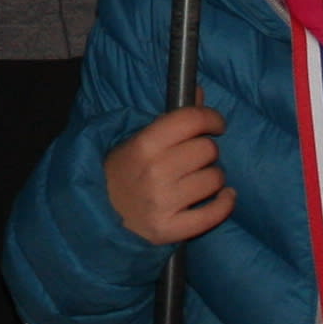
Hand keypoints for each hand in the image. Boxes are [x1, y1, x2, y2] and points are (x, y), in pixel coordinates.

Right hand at [103, 105, 233, 244]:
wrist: (97, 214)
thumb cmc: (121, 172)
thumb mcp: (137, 140)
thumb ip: (170, 119)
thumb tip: (200, 93)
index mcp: (145, 144)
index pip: (191, 120)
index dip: (211, 117)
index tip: (216, 123)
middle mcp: (156, 172)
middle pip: (207, 149)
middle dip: (207, 150)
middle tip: (197, 156)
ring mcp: (164, 203)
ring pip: (215, 179)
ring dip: (213, 177)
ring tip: (200, 178)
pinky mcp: (170, 230)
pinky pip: (213, 214)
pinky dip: (225, 203)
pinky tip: (225, 196)